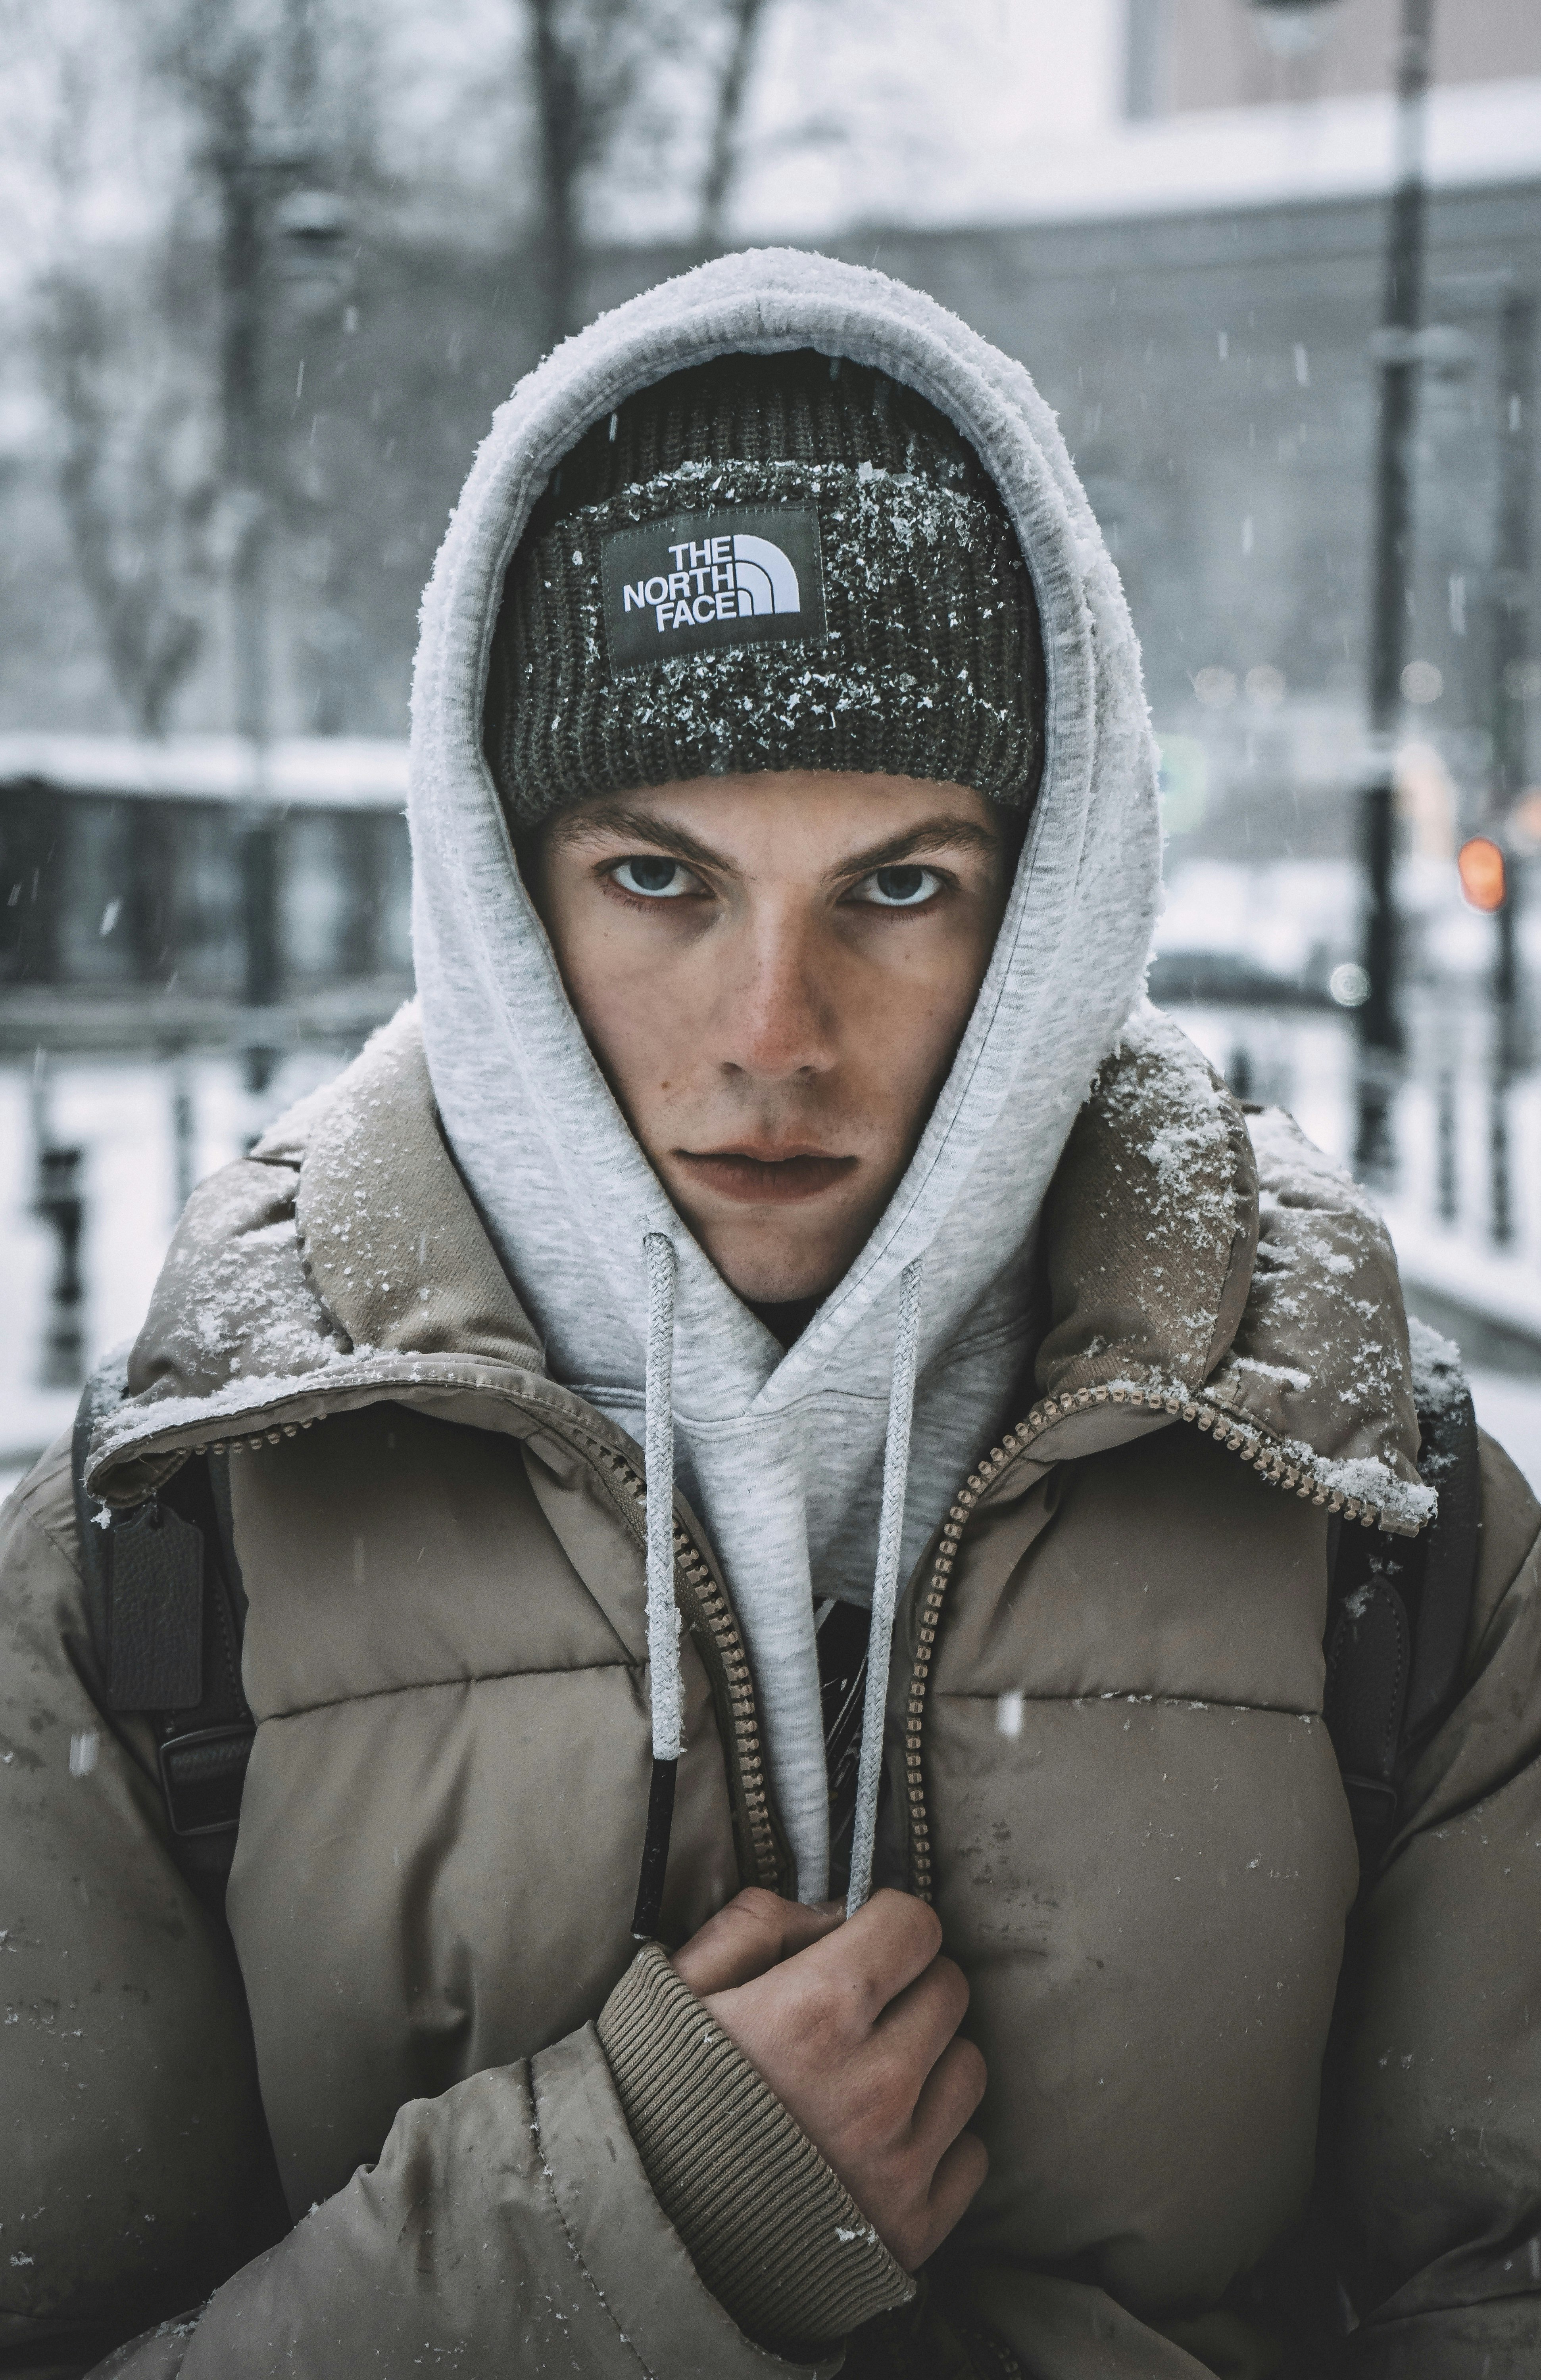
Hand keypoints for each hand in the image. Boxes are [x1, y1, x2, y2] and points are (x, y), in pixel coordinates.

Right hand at [672, 1886, 986, 2269]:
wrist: (642, 2228)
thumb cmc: (658, 2093)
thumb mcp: (682, 1982)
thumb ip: (758, 1921)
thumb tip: (836, 1913)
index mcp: (818, 2009)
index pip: (916, 1925)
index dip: (887, 1925)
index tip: (865, 1943)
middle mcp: (873, 2083)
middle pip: (950, 1991)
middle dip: (910, 1986)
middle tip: (863, 2013)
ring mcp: (898, 2161)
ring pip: (968, 2068)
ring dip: (930, 2062)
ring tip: (870, 2077)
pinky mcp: (913, 2226)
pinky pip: (969, 2154)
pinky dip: (936, 2143)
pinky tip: (880, 2142)